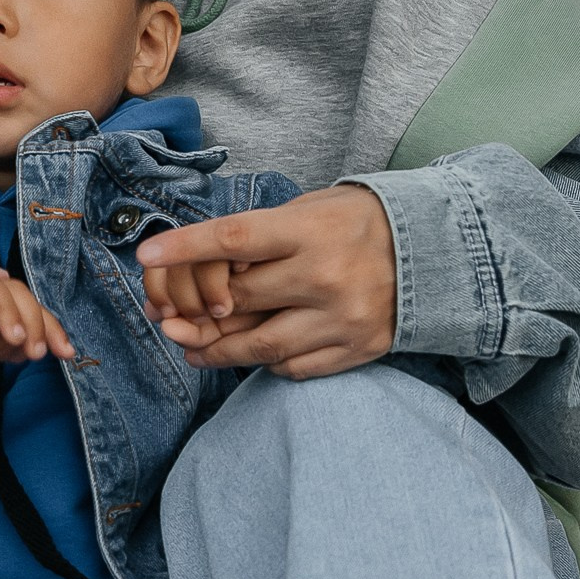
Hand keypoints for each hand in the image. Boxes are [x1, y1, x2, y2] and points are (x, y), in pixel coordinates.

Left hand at [139, 185, 397, 379]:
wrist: (434, 254)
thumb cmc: (357, 225)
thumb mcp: (311, 210)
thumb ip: (261, 236)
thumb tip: (202, 263)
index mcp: (310, 232)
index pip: (233, 239)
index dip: (185, 249)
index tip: (145, 256)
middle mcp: (323, 277)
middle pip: (238, 300)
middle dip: (193, 309)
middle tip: (164, 313)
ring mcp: (340, 319)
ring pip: (259, 346)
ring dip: (216, 350)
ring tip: (190, 348)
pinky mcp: (354, 350)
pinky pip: (293, 368)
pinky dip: (265, 363)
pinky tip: (248, 354)